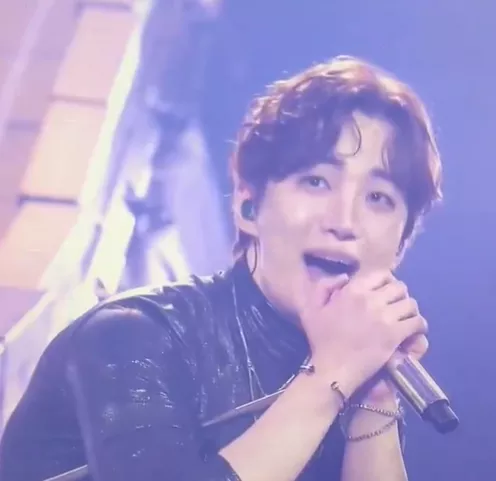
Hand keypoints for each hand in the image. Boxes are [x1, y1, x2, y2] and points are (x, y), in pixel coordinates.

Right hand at [299, 271, 427, 398]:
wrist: (332, 368)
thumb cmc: (321, 339)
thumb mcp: (312, 307)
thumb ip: (324, 286)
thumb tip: (345, 277)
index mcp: (352, 290)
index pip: (382, 274)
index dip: (387, 282)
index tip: (385, 292)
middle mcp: (370, 299)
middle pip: (400, 288)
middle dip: (401, 296)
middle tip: (397, 307)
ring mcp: (384, 316)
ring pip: (411, 304)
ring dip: (410, 311)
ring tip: (406, 319)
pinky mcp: (394, 334)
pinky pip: (417, 323)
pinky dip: (419, 326)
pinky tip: (413, 332)